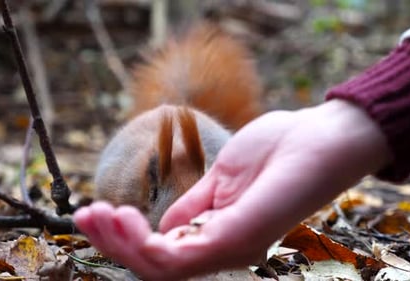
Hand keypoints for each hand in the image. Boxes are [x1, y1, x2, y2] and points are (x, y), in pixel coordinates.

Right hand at [73, 100, 390, 279]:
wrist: (323, 136)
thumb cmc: (278, 151)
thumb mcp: (222, 179)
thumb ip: (192, 207)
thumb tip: (159, 225)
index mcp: (219, 234)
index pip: (164, 252)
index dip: (123, 238)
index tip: (98, 211)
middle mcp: (223, 249)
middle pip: (155, 265)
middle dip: (112, 244)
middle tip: (86, 215)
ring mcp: (231, 246)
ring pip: (160, 268)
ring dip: (120, 244)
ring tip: (99, 214)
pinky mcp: (239, 237)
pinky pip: (180, 258)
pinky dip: (144, 243)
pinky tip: (125, 216)